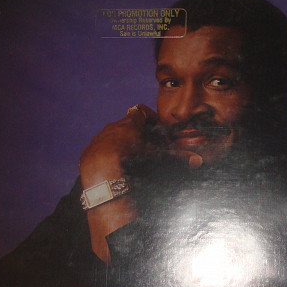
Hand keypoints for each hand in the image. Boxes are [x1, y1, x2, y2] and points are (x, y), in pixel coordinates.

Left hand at [79, 104, 201, 187]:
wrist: (104, 174)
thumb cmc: (135, 162)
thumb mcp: (158, 159)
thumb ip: (177, 158)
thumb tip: (198, 161)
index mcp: (130, 124)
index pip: (141, 112)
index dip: (149, 118)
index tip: (154, 126)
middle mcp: (112, 127)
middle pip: (125, 124)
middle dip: (135, 132)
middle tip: (144, 146)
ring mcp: (98, 138)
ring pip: (110, 137)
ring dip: (119, 144)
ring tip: (128, 159)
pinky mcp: (88, 152)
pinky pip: (99, 150)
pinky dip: (106, 156)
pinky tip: (113, 168)